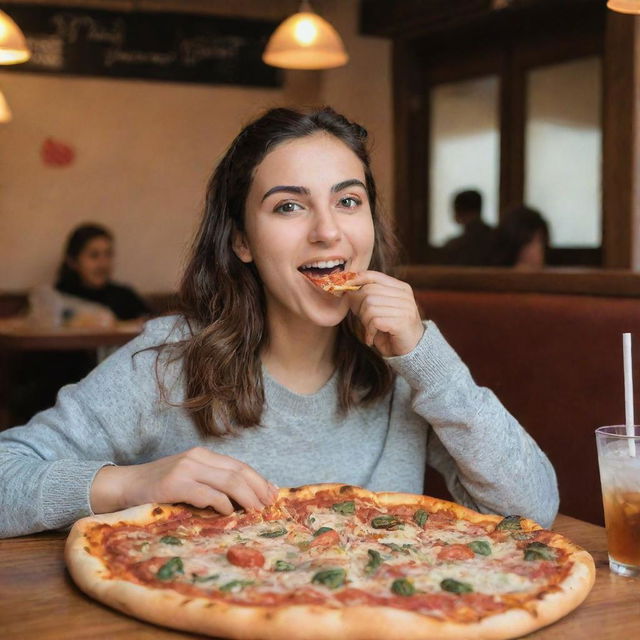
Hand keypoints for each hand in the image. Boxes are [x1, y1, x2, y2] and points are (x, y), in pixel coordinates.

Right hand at [91, 447, 277, 515]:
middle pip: (239, 471)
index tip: (272, 494)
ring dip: (247, 497)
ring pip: (228, 480)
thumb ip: (212, 482)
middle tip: (269, 506)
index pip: (239, 465)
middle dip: (258, 489)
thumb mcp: (188, 478)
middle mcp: (197, 458)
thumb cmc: (157, 488)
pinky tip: (228, 512)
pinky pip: (207, 493)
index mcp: (203, 455)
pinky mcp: (174, 484)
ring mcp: (186, 469)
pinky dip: (222, 503)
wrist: (122, 486)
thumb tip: (245, 497)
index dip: (259, 480)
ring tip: (256, 511)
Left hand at [346, 271, 423, 357]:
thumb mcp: (380, 309)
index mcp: (401, 288)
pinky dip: (369, 332)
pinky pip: (374, 321)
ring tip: (370, 330)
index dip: (357, 279)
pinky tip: (372, 338)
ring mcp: (405, 308)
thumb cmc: (391, 329)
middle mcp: (404, 295)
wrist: (410, 350)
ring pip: (370, 306)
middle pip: (369, 291)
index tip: (345, 286)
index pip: (374, 276)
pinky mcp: (402, 322)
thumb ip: (369, 296)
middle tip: (362, 320)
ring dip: (364, 321)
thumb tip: (347, 287)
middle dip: (359, 307)